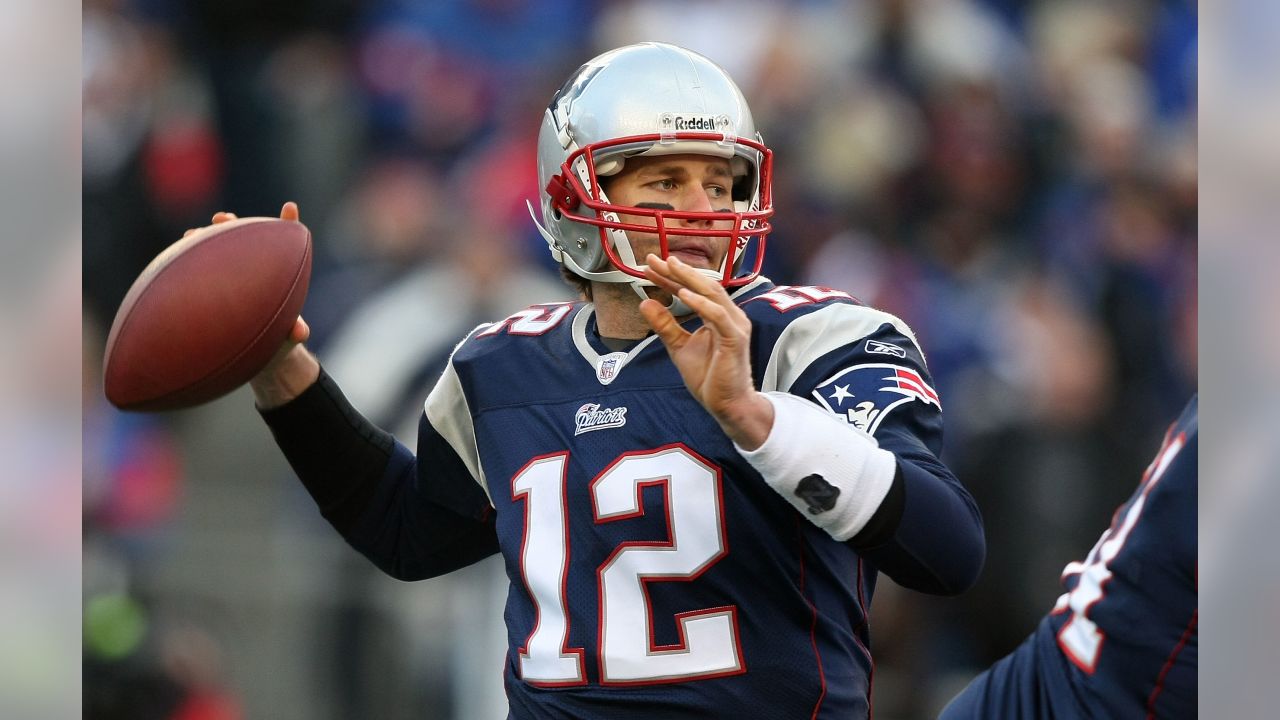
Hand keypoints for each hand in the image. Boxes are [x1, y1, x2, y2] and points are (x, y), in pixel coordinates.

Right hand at [187, 202, 318, 407]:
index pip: (285, 243)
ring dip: (205, 240)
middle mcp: (252, 270)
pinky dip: (189, 262)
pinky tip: (175, 258)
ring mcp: (230, 277)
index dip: (287, 224)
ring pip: (217, 252)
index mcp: (278, 276)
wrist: (257, 355)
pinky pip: (199, 272)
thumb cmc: (277, 341)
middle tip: (222, 219)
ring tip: (192, 234)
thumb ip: (294, 331)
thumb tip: (300, 333)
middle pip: (243, 240)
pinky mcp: (212, 289)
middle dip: (232, 226)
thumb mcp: (286, 338)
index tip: (289, 209)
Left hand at [639, 254, 773, 449]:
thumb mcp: (678, 347)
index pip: (691, 290)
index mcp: (717, 315)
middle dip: (678, 270)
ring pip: (712, 293)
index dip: (670, 277)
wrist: (727, 405)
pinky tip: (682, 294)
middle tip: (654, 259)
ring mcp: (734, 325)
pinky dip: (700, 303)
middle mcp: (729, 315)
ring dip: (689, 279)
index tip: (649, 266)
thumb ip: (664, 325)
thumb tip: (644, 302)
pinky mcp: (735, 338)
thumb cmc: (709, 377)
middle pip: (702, 285)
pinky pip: (717, 315)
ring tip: (669, 267)